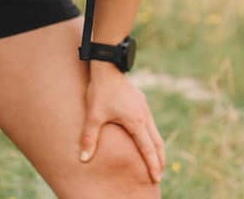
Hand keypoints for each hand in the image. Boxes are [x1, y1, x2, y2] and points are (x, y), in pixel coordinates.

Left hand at [79, 61, 164, 182]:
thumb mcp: (93, 116)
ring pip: (155, 133)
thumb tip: (83, 158)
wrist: (108, 67)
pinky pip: (150, 124)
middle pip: (157, 142)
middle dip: (159, 160)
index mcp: (136, 122)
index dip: (152, 164)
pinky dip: (152, 137)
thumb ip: (89, 138)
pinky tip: (147, 139)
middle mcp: (144, 116)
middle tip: (159, 175)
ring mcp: (144, 108)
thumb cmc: (100, 91)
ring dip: (157, 148)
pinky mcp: (141, 103)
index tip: (156, 177)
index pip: (147, 148)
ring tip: (156, 160)